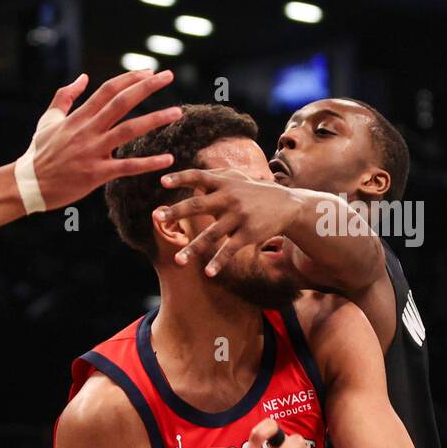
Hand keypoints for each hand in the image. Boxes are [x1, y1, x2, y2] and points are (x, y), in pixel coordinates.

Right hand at [27, 70, 181, 209]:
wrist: (28, 184)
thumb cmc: (39, 153)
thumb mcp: (48, 120)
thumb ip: (65, 97)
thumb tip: (83, 77)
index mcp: (78, 117)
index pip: (108, 90)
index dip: (130, 78)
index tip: (149, 71)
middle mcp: (88, 131)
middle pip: (121, 102)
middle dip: (147, 87)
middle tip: (169, 76)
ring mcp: (93, 152)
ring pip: (128, 131)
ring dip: (154, 120)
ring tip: (177, 112)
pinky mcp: (96, 174)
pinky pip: (127, 167)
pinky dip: (148, 163)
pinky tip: (167, 159)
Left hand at [156, 168, 305, 275]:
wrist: (288, 205)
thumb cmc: (256, 191)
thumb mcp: (238, 178)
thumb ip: (215, 174)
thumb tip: (190, 175)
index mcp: (223, 183)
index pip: (198, 177)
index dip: (181, 178)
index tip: (162, 181)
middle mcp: (229, 198)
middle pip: (198, 205)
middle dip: (177, 211)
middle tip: (158, 217)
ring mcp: (238, 217)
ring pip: (212, 234)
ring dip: (194, 248)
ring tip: (178, 261)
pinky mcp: (248, 234)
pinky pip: (230, 250)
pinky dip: (219, 262)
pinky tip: (208, 273)